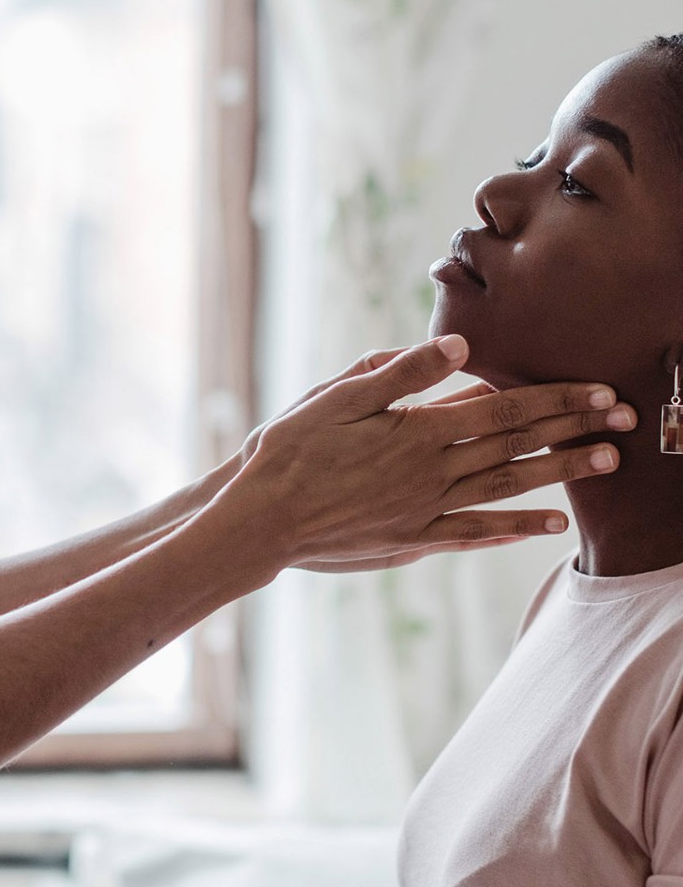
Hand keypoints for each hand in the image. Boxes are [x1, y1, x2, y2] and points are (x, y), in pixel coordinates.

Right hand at [219, 335, 634, 573]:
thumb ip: (400, 373)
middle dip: (573, 430)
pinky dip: (516, 529)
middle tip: (625, 420)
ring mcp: (424, 510)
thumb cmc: (290, 451)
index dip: (554, 398)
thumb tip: (460, 346)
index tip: (599, 390)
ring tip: (606, 464)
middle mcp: (430, 473)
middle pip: (515, 447)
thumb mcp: (336, 398)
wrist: (262, 519)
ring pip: (506, 489)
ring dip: (559, 475)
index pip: (501, 409)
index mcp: (415, 432)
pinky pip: (475, 533)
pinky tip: (550, 525)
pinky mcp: (411, 539)